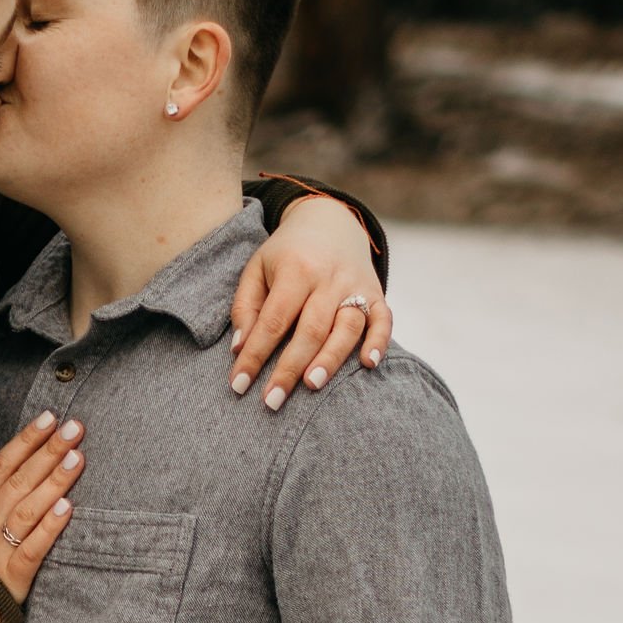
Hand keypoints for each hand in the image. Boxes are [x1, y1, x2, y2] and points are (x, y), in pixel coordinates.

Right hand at [0, 414, 83, 603]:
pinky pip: (32, 549)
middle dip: (47, 452)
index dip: (24, 441)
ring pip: (27, 509)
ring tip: (77, 458)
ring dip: (54, 481)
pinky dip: (49, 527)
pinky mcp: (10, 579)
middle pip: (18, 482)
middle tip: (74, 428)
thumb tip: (17, 472)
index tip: (48, 419)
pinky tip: (67, 507)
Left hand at [230, 197, 392, 405]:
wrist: (330, 222)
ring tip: (311, 385)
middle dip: (289, 368)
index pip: (273, 320)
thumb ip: (246, 307)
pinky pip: (383, 319)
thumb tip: (239, 349)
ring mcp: (356, 285)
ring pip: (347, 326)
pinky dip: (379, 341)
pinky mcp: (377, 293)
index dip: (255, 355)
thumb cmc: (287, 254)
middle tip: (272, 401)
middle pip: (310, 328)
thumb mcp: (257, 269)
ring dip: (331, 358)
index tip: (238, 385)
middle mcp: (328, 277)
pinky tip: (368, 364)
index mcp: (295, 269)